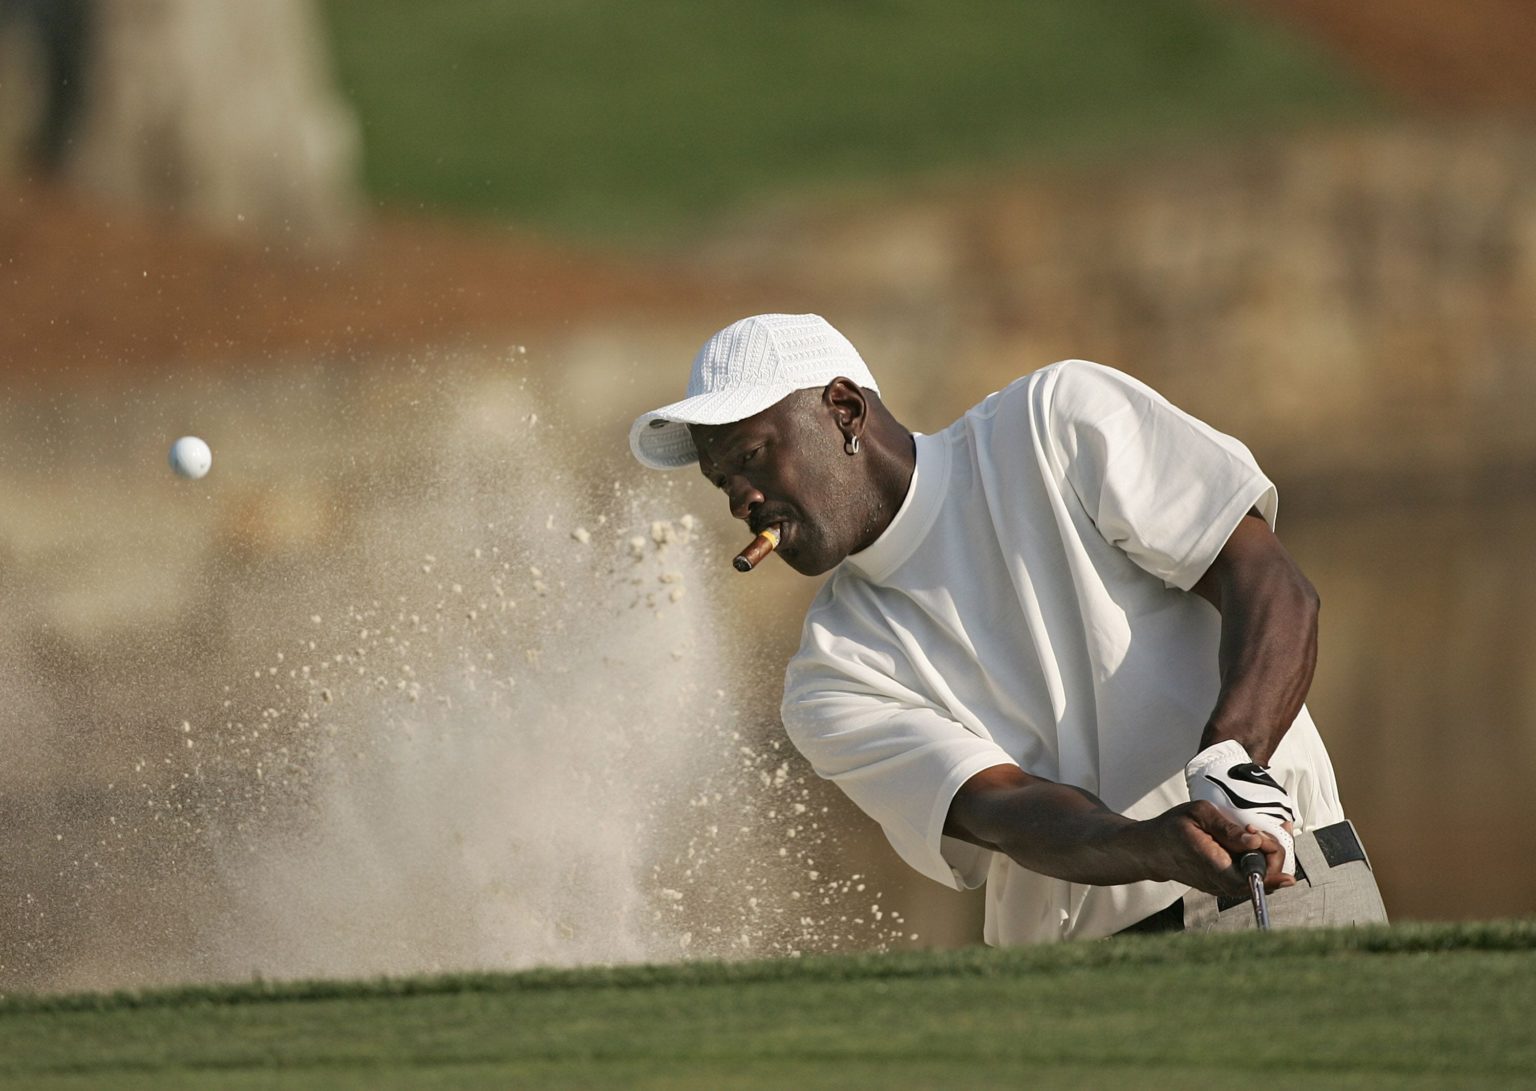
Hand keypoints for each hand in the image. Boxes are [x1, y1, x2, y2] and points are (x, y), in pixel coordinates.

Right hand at [1185, 739, 1297, 874]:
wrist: (1152, 850)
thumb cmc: (1172, 829)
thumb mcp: (1197, 814)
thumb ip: (1227, 828)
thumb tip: (1254, 842)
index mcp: (1212, 863)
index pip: (1251, 878)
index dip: (1272, 867)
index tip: (1267, 840)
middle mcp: (1219, 881)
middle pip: (1263, 879)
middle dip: (1273, 854)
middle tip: (1264, 830)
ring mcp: (1222, 886)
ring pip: (1260, 880)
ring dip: (1269, 858)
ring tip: (1264, 833)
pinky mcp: (1224, 885)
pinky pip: (1251, 877)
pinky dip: (1260, 861)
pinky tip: (1257, 842)